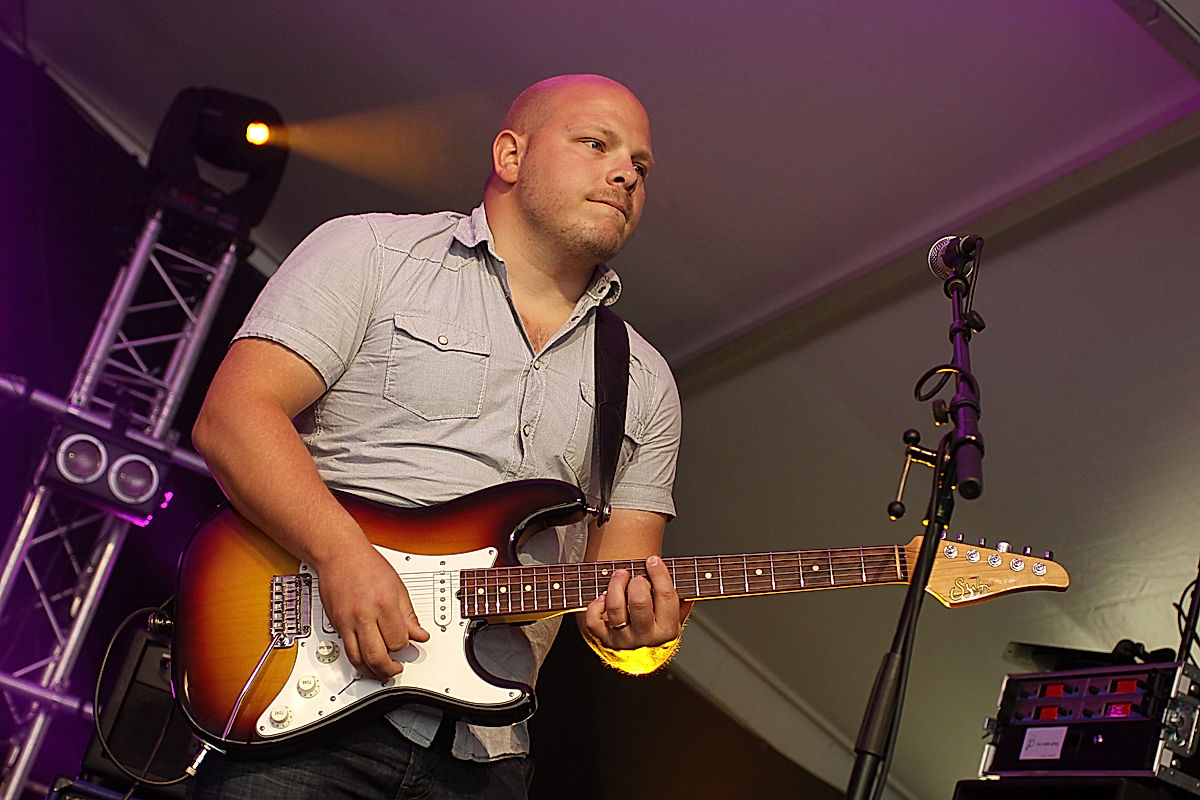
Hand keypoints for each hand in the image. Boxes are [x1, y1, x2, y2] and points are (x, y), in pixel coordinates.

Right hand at [315, 540, 429, 681]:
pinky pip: (347, 651)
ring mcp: (347, 621)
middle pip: (377, 656)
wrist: (339, 554)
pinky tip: (365, 663)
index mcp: (384, 604)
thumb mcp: (398, 587)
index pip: (398, 640)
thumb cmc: (367, 565)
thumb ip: (409, 615)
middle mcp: (364, 615)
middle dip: (388, 669)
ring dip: (371, 671)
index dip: (406, 647)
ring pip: (358, 659)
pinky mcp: (336, 624)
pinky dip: (357, 661)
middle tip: (396, 669)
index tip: (409, 645)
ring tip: (381, 672)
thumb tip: (420, 635)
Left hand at [583, 555, 690, 649]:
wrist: (642, 659)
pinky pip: (594, 621)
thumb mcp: (677, 619)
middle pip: (639, 602)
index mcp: (667, 629)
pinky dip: (596, 605)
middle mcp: (645, 636)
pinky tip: (603, 597)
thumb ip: (682, 601)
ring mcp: (623, 639)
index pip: (666, 596)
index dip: (659, 574)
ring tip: (620, 575)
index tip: (653, 560)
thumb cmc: (659, 631)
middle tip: (637, 576)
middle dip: (637, 582)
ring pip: (615, 609)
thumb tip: (688, 580)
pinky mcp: (604, 639)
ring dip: (615, 585)